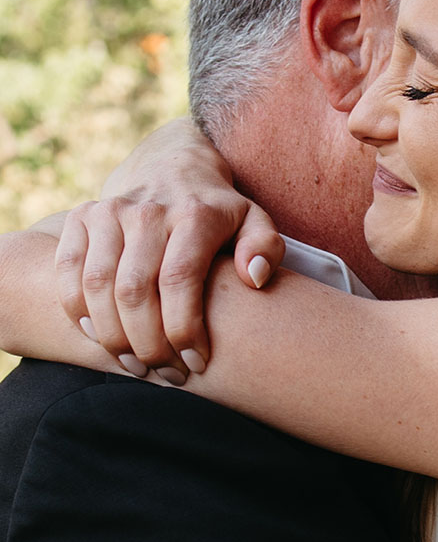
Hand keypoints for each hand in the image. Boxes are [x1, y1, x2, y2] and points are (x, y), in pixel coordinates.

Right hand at [54, 120, 283, 379]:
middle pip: (135, 291)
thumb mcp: (254, 222)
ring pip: (98, 287)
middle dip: (148, 345)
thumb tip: (253, 277)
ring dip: (113, 337)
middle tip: (165, 374)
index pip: (179, 280)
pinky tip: (100, 338)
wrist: (172, 167)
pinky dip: (78, 312)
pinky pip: (69, 273)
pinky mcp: (82, 216)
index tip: (196, 364)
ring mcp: (110, 211)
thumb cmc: (219, 213)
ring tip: (135, 366)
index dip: (183, 331)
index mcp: (195, 215)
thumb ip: (264, 247)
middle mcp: (148, 210)